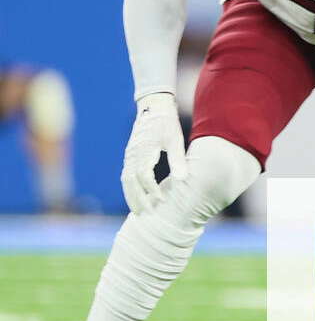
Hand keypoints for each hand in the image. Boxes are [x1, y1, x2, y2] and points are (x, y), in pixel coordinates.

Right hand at [121, 93, 186, 214]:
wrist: (154, 106)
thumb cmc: (166, 123)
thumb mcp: (175, 139)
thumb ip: (177, 159)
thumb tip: (182, 180)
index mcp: (144, 150)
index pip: (143, 175)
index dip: (151, 189)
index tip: (161, 199)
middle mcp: (133, 154)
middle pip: (130, 181)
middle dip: (137, 199)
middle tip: (147, 214)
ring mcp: (129, 154)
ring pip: (126, 179)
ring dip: (131, 196)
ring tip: (139, 211)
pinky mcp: (130, 154)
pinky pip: (126, 174)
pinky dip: (129, 187)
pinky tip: (137, 196)